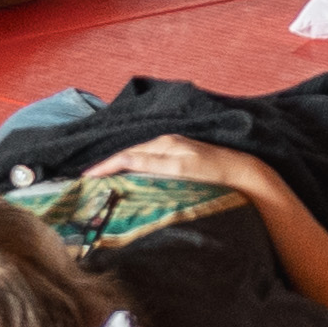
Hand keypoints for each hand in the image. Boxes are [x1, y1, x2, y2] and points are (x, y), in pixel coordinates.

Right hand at [96, 136, 260, 193]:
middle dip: (108, 166)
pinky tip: (130, 179)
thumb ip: (152, 163)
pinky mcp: (179, 159)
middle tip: (87, 182)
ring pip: (138, 159)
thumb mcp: (181, 169)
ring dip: (119, 168)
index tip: (85, 179)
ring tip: (102, 182)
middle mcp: (166, 143)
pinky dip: (134, 170)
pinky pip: (148, 163)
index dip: (104, 167)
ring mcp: (173, 150)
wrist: (243, 174)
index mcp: (164, 144)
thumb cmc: (214, 173)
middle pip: (129, 155)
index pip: (126, 155)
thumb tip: (122, 159)